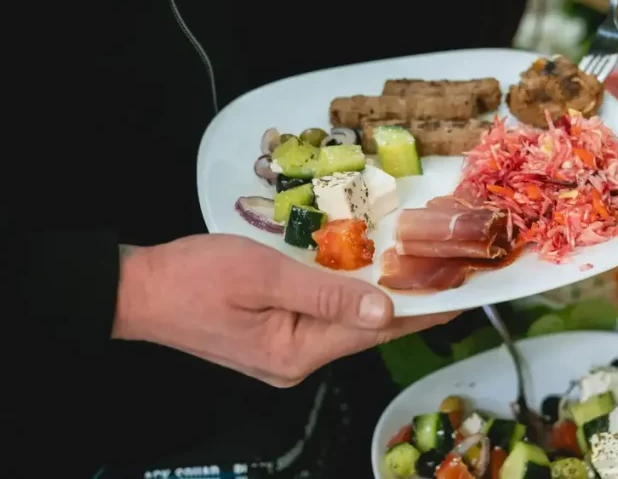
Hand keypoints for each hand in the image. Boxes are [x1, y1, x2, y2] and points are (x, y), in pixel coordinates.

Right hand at [113, 234, 455, 386]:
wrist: (138, 290)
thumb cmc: (195, 276)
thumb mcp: (264, 274)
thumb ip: (327, 292)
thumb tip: (385, 308)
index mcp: (297, 351)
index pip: (376, 329)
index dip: (420, 310)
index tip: (460, 296)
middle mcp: (296, 362)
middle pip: (366, 330)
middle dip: (407, 304)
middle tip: (445, 275)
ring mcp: (284, 354)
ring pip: (347, 324)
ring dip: (380, 299)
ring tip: (418, 273)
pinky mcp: (273, 340)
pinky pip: (324, 319)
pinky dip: (350, 298)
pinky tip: (368, 279)